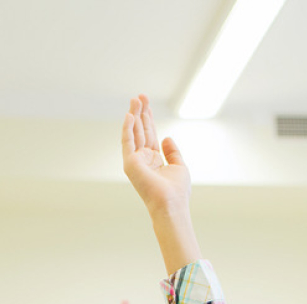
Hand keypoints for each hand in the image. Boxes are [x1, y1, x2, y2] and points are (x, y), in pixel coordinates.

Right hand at [121, 95, 189, 215]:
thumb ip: (173, 151)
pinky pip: (127, 142)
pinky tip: (129, 115)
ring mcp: (135, 161)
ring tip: (135, 99)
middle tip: (140, 95)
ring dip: (134, 115)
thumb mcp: (179, 166)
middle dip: (140, 112)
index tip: (147, 103)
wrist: (172, 204)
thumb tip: (167, 137)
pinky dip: (127, 128)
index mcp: (154, 159)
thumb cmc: (177, 191)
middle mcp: (143, 159)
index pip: (150, 134)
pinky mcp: (130, 164)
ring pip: (134, 133)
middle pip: (141, 130)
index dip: (149, 118)